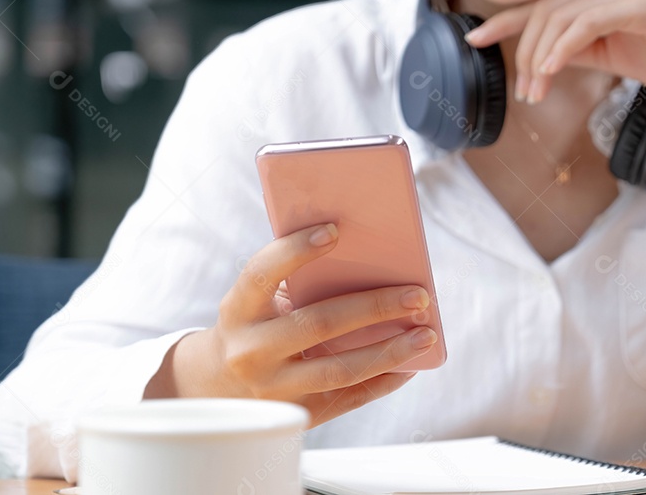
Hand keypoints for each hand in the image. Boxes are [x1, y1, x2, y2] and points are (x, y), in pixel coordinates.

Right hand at [144, 223, 437, 425]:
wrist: (218, 387)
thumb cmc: (255, 324)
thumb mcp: (256, 300)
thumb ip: (295, 279)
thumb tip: (367, 254)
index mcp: (238, 310)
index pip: (261, 274)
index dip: (295, 251)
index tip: (335, 231)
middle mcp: (251, 351)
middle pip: (319, 324)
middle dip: (374, 307)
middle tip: (419, 294)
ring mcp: (273, 388)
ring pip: (340, 370)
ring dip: (391, 351)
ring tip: (427, 334)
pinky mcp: (297, 414)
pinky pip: (349, 398)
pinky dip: (384, 381)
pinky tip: (412, 365)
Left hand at [464, 0, 645, 126]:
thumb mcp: (608, 55)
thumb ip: (574, 50)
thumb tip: (537, 60)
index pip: (544, 5)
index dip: (506, 21)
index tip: (475, 40)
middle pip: (546, 12)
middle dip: (525, 54)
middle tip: (525, 92)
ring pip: (560, 18)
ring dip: (540, 58)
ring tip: (536, 91)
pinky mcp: (638, 5)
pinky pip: (585, 23)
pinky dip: (562, 48)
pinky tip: (551, 71)